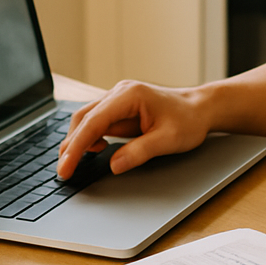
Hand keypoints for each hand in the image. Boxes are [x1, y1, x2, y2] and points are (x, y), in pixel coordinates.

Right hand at [57, 80, 210, 178]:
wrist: (201, 108)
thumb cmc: (188, 120)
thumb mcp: (168, 140)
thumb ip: (140, 152)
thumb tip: (114, 165)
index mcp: (130, 95)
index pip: (93, 122)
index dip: (76, 147)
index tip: (66, 168)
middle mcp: (120, 92)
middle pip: (84, 118)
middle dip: (71, 145)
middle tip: (64, 172)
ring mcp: (119, 98)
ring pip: (87, 118)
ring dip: (78, 141)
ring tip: (72, 164)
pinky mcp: (120, 107)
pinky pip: (98, 121)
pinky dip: (90, 137)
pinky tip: (95, 150)